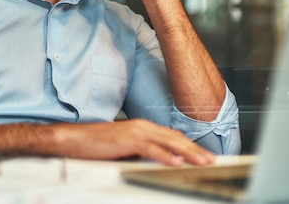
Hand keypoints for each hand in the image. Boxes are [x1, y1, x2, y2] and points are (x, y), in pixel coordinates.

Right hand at [52, 119, 215, 165]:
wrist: (75, 139)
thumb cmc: (98, 145)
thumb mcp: (126, 150)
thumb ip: (144, 153)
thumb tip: (162, 162)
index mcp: (144, 128)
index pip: (173, 137)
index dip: (191, 147)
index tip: (205, 157)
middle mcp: (143, 126)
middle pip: (175, 138)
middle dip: (195, 150)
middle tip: (212, 160)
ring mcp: (136, 131)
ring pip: (168, 142)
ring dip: (187, 152)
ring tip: (202, 162)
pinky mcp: (127, 140)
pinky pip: (150, 148)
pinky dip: (165, 155)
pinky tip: (176, 162)